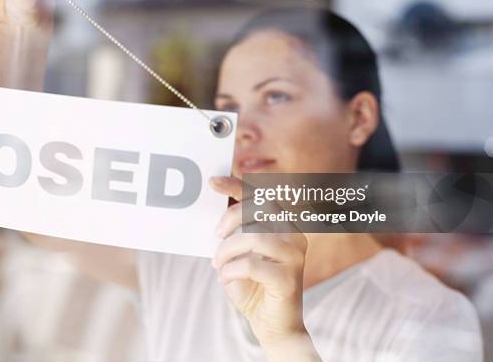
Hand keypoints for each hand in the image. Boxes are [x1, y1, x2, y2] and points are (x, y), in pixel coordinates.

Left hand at [210, 176, 319, 360]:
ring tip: (218, 264)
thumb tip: (217, 213)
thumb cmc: (254, 287)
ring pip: (253, 237)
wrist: (273, 327)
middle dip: (230, 218)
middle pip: (258, 210)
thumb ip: (236, 233)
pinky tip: (227, 277)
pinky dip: (231, 270)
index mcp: (286, 227)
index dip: (236, 186)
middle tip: (216, 235)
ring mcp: (295, 257)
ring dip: (227, 250)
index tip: (212, 181)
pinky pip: (251, 264)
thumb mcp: (241, 254)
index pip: (261, 198)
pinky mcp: (288, 279)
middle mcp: (295, 237)